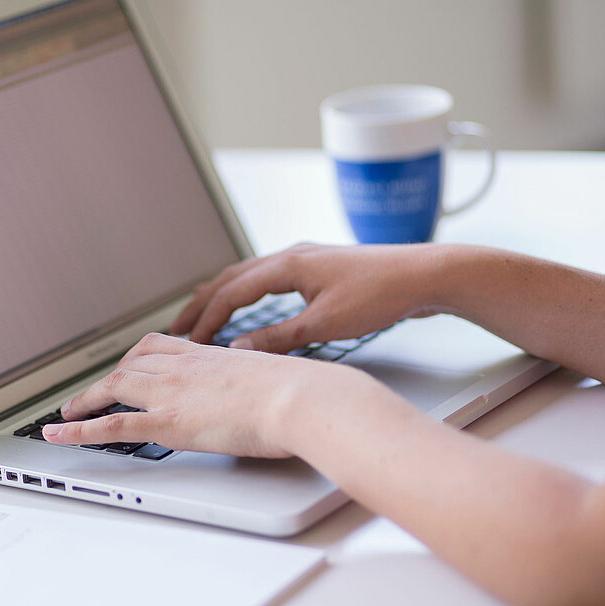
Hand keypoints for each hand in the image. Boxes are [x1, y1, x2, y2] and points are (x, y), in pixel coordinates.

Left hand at [42, 332, 397, 458]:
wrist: (303, 398)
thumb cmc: (302, 391)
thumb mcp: (272, 376)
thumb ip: (254, 381)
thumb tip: (263, 388)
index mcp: (207, 354)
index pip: (158, 347)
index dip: (137, 357)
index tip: (129, 365)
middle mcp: (182, 366)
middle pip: (130, 364)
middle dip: (107, 379)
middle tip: (91, 394)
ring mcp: (170, 393)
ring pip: (113, 389)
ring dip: (85, 401)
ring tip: (67, 414)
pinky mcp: (166, 422)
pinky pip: (110, 426)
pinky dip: (77, 430)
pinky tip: (58, 434)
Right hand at [170, 243, 443, 351]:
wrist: (426, 274)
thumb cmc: (381, 294)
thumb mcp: (325, 324)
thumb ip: (278, 338)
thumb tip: (239, 349)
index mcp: (287, 266)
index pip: (231, 292)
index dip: (207, 318)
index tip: (189, 341)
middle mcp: (291, 256)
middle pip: (231, 278)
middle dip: (202, 303)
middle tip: (178, 326)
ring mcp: (305, 259)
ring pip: (248, 274)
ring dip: (222, 294)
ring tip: (201, 310)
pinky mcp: (319, 268)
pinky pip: (267, 277)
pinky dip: (246, 291)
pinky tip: (249, 301)